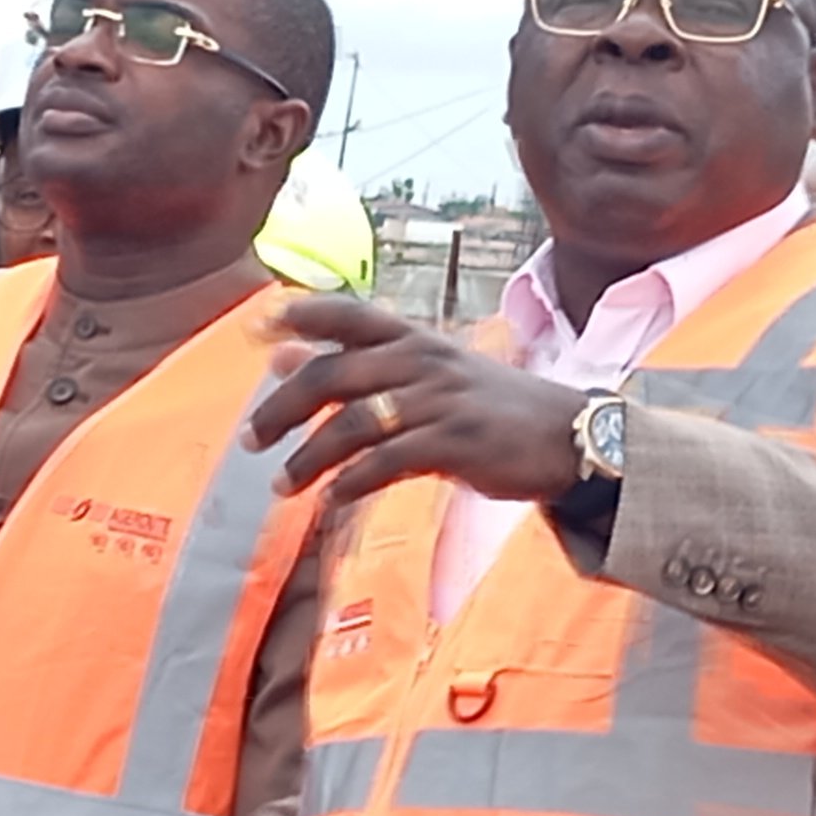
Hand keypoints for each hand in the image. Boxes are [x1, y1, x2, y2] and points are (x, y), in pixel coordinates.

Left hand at [243, 292, 585, 504]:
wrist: (565, 435)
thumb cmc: (486, 405)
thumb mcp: (425, 373)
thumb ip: (355, 365)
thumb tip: (280, 355)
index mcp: (415, 338)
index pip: (350, 314)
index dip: (302, 316)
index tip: (257, 328)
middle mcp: (422, 361)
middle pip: (334, 375)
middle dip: (283, 408)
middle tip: (250, 439)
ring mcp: (439, 401)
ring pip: (353, 424)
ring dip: (309, 458)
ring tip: (282, 486)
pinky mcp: (454, 443)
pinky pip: (387, 462)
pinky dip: (351, 484)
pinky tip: (330, 501)